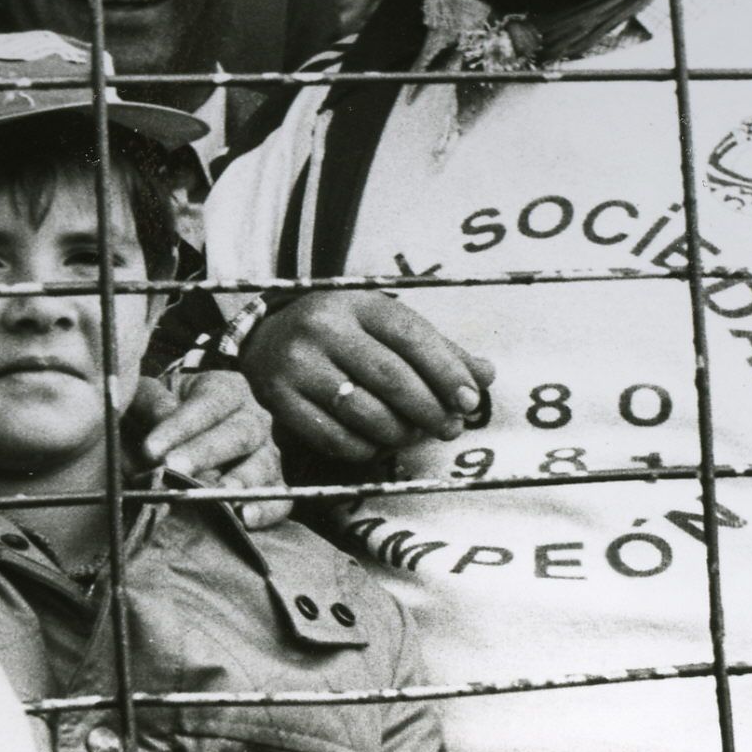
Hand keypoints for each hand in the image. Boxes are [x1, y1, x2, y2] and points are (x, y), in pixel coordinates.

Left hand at [126, 373, 287, 528]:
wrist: (181, 442)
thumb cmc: (163, 415)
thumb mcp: (152, 397)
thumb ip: (151, 402)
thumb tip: (161, 418)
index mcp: (227, 390)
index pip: (209, 403)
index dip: (180, 425)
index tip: (150, 449)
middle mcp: (254, 418)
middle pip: (239, 433)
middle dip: (205, 453)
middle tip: (174, 469)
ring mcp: (267, 454)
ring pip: (263, 465)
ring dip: (238, 482)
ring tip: (215, 495)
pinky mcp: (271, 488)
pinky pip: (279, 500)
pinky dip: (266, 510)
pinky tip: (246, 519)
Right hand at [240, 294, 495, 461]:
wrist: (265, 336)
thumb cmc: (341, 332)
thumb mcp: (383, 324)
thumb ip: (436, 348)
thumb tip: (486, 375)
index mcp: (358, 303)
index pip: (412, 336)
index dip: (447, 372)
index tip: (471, 400)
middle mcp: (324, 328)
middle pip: (390, 377)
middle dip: (429, 409)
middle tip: (449, 428)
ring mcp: (297, 365)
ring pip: (363, 412)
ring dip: (400, 433)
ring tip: (413, 435)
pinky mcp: (278, 399)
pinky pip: (333, 437)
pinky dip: (364, 448)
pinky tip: (377, 444)